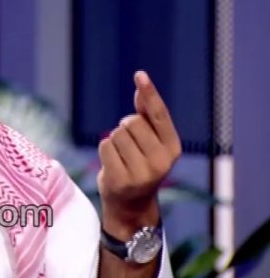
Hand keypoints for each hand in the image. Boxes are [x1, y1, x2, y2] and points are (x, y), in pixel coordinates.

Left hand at [97, 71, 181, 236]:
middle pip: (131, 122)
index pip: (158, 114)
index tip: (140, 74)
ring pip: (115, 135)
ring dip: (114, 142)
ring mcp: (141, 173)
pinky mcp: (121, 179)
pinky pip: (104, 146)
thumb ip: (148, 116)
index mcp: (173, 148)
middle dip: (125, 129)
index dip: (149, 93)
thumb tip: (141, 86)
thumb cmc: (141, 164)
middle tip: (130, 147)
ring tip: (123, 158)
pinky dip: (105, 151)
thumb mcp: (151, 142)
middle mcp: (161, 161)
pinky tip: (113, 165)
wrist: (132, 203)